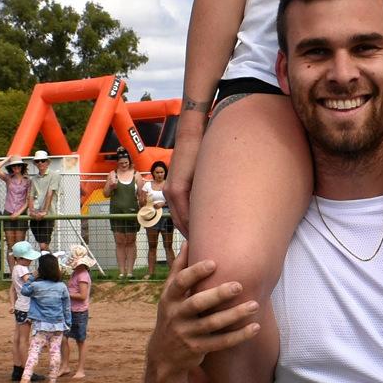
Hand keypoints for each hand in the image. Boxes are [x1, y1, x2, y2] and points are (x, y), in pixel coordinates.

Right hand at [147, 258, 257, 375]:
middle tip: (239, 285)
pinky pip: (221, 342)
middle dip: (218, 294)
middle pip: (197, 303)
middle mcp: (176, 315)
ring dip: (235, 314)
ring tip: (255, 305)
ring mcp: (186, 334)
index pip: (180, 282)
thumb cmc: (172, 316)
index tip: (214, 262)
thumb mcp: (169, 295)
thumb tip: (188, 241)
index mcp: (169, 298)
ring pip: (213, 324)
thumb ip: (178, 269)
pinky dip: (239, 336)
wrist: (163, 355)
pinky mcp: (198, 349)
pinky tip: (255, 327)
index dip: (195, 272)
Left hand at [167, 112, 204, 232]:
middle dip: (191, 236)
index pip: (182, 219)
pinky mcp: (177, 188)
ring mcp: (171, 191)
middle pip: (180, 223)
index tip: (202, 242)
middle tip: (205, 247)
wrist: (192, 136)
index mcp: (174, 192)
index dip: (191, 232)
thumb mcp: (199, 176)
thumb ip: (200, 191)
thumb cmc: (199, 153)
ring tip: (205, 243)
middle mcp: (170, 194)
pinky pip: (184, 212)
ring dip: (191, 233)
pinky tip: (202, 231)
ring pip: (181, 220)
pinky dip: (191, 224)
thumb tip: (212, 204)